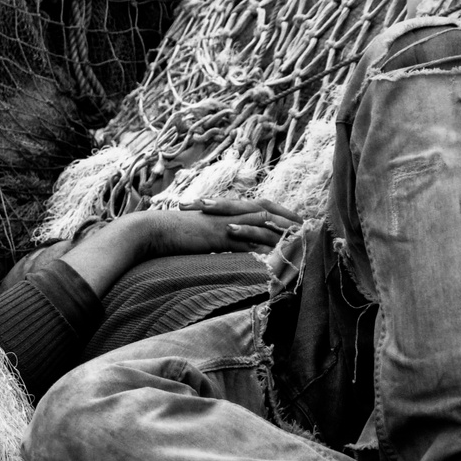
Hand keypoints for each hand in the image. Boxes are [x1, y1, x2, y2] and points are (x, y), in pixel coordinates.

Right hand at [57, 198, 302, 296]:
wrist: (153, 230)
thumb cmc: (173, 233)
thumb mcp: (200, 231)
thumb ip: (217, 234)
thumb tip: (229, 241)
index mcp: (225, 208)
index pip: (260, 204)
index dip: (280, 210)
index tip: (296, 219)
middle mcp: (228, 212)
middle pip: (267, 209)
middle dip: (288, 217)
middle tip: (307, 226)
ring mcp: (224, 222)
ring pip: (261, 224)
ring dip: (282, 233)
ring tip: (300, 240)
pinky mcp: (218, 236)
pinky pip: (246, 242)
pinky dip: (263, 248)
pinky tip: (277, 256)